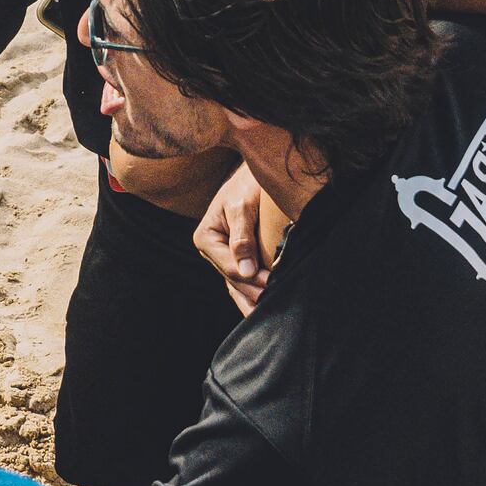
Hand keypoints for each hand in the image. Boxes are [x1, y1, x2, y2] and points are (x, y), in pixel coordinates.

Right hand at [193, 164, 270, 313]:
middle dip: (255, 293)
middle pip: (234, 280)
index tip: (273, 284)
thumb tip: (246, 271)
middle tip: (278, 304)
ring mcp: (223, 257)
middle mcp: (211, 250)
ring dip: (254, 300)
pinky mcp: (237, 258)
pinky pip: (243, 282)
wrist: (257, 169)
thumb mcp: (242, 206)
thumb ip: (242, 238)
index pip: (230, 267)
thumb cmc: (248, 183)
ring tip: (272, 317)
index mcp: (206, 237)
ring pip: (238, 286)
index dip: (252, 279)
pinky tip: (265, 310)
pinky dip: (254, 294)